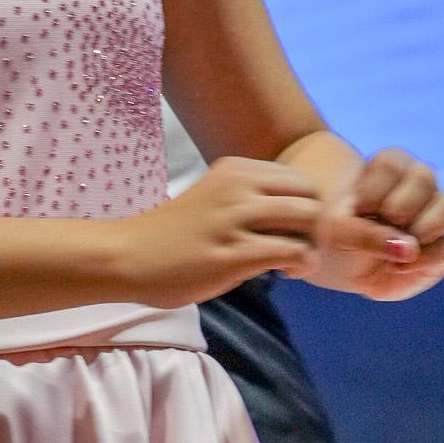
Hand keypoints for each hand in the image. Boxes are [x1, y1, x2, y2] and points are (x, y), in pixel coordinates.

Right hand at [119, 155, 324, 306]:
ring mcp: (235, 219)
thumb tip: (292, 215)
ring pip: (308, 220)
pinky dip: (302, 264)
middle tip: (299, 247)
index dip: (307, 206)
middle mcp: (237, 187)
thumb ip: (248, 198)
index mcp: (234, 170)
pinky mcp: (233, 254)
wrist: (128, 257)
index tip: (291, 230)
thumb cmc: (171, 235)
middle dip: (315, 225)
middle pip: (311, 196)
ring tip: (295, 263)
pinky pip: (292, 252)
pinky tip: (286, 273)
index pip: (300, 180)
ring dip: (312, 245)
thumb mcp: (212, 197)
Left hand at [308, 148, 443, 300]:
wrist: (344, 267)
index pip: (393, 161)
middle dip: (400, 206)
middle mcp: (419, 185)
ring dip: (421, 229)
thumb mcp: (337, 233)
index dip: (376, 188)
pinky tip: (400, 266)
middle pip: (426, 178)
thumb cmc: (338, 236)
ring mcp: (437, 215)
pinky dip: (425, 260)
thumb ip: (365, 234)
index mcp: (389, 168)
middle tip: (382, 222)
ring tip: (394, 247)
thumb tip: (410, 248)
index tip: (359, 209)